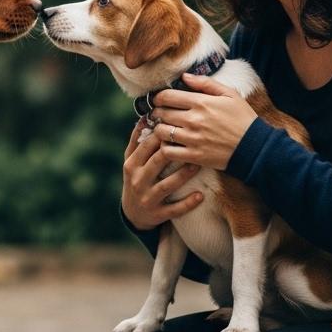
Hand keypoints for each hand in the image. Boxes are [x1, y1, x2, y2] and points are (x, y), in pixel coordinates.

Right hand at [121, 117, 204, 231]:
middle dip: (175, 150)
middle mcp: (137, 181)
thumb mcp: (131, 161)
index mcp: (131, 165)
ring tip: (198, 164)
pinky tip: (201, 195)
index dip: (162, 133)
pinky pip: (175, 209)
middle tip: (194, 140)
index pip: (146, 145)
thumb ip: (136, 141)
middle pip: (157, 162)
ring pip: (167, 185)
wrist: (133, 214)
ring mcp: (147, 198)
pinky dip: (188, 202)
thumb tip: (145, 117)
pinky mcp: (157, 214)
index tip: (179, 124)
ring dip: (184, 174)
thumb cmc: (136, 179)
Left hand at [148, 73, 257, 171]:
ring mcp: (193, 139)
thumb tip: (184, 77)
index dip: (158, 97)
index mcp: (201, 102)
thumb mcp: (230, 94)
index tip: (159, 100)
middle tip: (160, 114)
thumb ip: (206, 83)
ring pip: (161, 132)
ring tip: (164, 129)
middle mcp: (194, 120)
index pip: (167, 96)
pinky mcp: (194, 156)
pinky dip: (164, 148)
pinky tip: (170, 145)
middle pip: (161, 113)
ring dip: (159, 129)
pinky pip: (168, 151)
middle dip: (157, 112)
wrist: (254, 147)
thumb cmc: (242, 119)